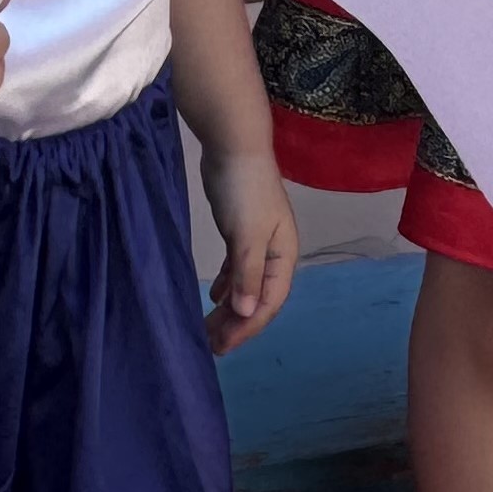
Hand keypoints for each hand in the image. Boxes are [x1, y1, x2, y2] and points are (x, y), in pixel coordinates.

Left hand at [201, 141, 299, 352]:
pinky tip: (213, 297)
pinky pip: (235, 269)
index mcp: (283, 257)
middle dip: (236, 324)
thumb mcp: (247, 234)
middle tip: (211, 346)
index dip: (247, 327)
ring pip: (245, 286)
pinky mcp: (239, 232)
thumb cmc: (244, 190)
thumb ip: (247, 273)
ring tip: (209, 330)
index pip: (268, 302)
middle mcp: (274, 254)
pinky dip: (226, 285)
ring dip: (229, 308)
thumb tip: (245, 313)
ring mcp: (257, 243)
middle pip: (257, 298)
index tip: (223, 346)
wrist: (234, 145)